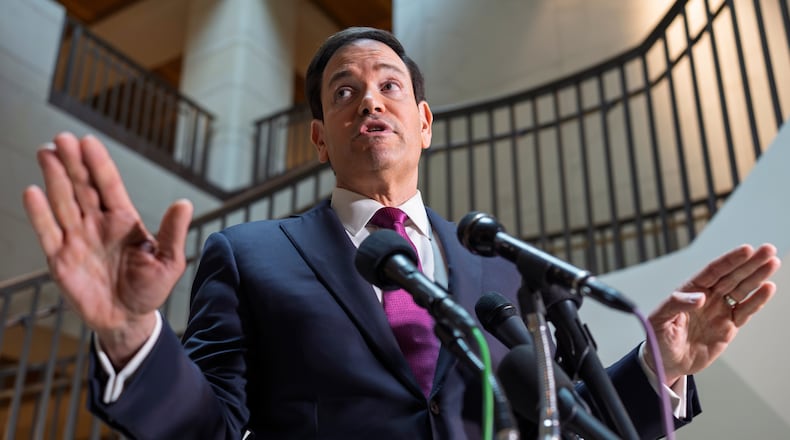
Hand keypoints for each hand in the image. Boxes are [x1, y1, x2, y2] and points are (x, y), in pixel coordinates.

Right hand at [23, 133, 192, 367]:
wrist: (128, 320)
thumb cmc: (149, 289)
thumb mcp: (169, 262)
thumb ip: (173, 232)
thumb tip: (185, 203)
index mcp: (124, 220)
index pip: (109, 185)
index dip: (99, 164)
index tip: (88, 141)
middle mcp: (98, 223)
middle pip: (82, 187)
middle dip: (72, 162)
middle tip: (62, 138)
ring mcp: (77, 239)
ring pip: (63, 202)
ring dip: (54, 178)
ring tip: (46, 152)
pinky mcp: (60, 258)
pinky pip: (48, 232)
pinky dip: (40, 213)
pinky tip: (33, 192)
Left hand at [645, 244, 779, 384]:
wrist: (666, 362)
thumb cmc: (658, 338)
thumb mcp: (659, 320)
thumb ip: (676, 305)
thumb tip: (700, 298)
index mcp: (689, 290)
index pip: (712, 271)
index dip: (729, 261)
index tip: (746, 250)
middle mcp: (707, 297)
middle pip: (731, 276)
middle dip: (750, 263)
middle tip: (768, 249)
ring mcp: (719, 311)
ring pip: (742, 290)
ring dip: (757, 277)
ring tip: (772, 262)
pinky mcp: (728, 327)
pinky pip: (745, 311)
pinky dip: (757, 301)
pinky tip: (768, 288)